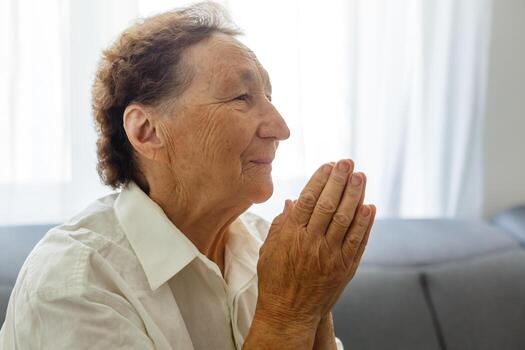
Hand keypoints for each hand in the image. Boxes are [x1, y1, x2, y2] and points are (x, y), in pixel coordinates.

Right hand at [255, 159, 375, 329]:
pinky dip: (365, 223)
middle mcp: (311, 242)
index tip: (328, 164)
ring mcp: (330, 255)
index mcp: (290, 235)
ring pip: (346, 219)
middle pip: (328, 204)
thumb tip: (293, 200)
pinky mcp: (344, 268)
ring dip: (354, 195)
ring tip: (360, 176)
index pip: (308, 200)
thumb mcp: (269, 249)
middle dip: (339, 180)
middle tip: (347, 162)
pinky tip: (369, 206)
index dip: (320, 180)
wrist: (289, 313)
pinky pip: (357, 241)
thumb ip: (280, 224)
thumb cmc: (275, 280)